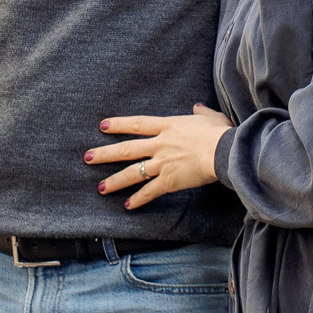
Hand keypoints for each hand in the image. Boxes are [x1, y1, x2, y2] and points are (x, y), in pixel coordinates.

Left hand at [86, 105, 228, 210]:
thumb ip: (201, 112)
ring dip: (115, 181)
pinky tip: (128, 205)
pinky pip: (150, 191)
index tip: (102, 126)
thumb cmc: (221, 133)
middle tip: (87, 158)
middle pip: (126, 149)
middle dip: (105, 154)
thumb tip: (197, 107)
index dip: (119, 125)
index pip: (137, 124)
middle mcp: (160, 144)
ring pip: (132, 172)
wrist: (225, 151)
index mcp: (168, 126)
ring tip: (100, 187)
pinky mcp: (170, 181)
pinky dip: (139, 199)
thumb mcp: (211, 117)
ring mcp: (163, 163)